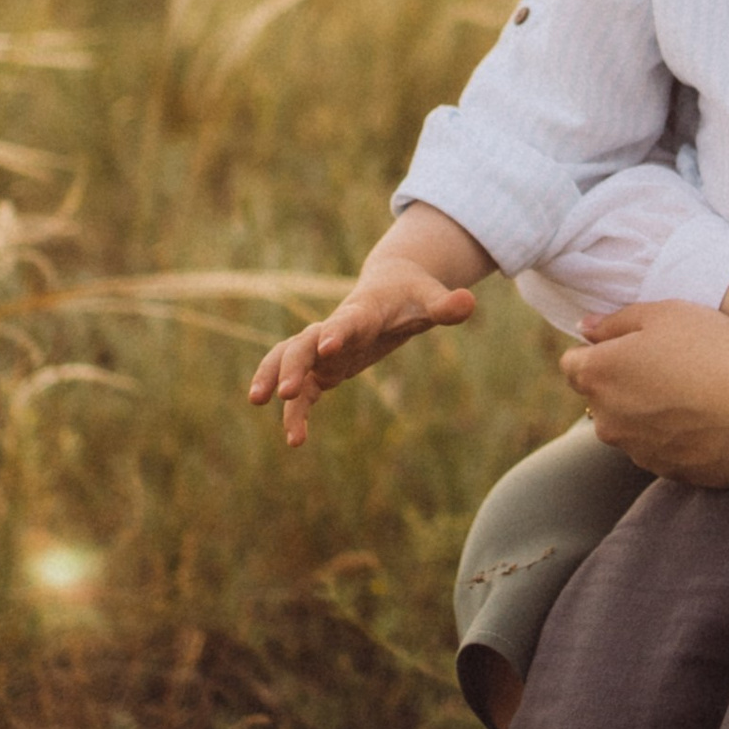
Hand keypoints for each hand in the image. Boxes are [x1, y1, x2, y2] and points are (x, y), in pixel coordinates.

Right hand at [247, 258, 474, 445]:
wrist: (389, 286)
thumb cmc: (411, 295)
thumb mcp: (430, 299)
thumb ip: (445, 305)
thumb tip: (469, 302)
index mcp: (362, 312)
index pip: (346, 322)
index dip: (337, 332)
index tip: (327, 347)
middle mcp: (334, 330)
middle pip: (303, 343)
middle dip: (292, 365)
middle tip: (285, 393)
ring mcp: (323, 349)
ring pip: (287, 359)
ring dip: (272, 378)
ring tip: (259, 402)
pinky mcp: (323, 368)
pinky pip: (302, 391)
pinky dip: (295, 412)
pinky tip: (295, 441)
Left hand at [557, 300, 728, 483]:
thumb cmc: (714, 353)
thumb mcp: (666, 313)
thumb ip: (616, 320)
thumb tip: (586, 329)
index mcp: (597, 375)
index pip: (572, 364)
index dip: (599, 350)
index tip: (630, 343)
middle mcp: (606, 419)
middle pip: (602, 396)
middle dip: (623, 381)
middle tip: (670, 363)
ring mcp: (635, 450)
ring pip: (630, 424)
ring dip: (648, 410)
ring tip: (694, 391)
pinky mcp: (665, 471)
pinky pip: (660, 446)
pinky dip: (674, 433)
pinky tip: (707, 417)